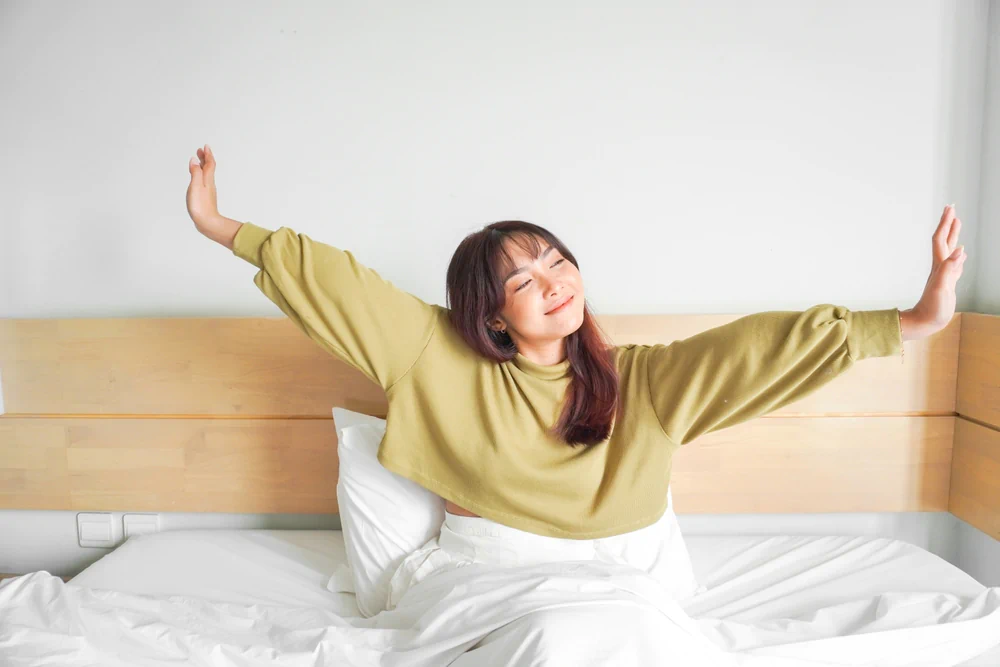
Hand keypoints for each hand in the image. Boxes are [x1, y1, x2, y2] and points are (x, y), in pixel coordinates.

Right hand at [186, 144, 223, 234]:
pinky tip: (198, 179)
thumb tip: (194, 160)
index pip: (209, 164)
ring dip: (203, 166)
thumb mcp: (196, 186)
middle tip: (201, 150)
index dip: (208, 154)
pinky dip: (201, 175)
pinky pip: (204, 182)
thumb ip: (195, 172)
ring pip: (207, 174)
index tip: (205, 146)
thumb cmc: (201, 206)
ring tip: (198, 161)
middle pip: (209, 168)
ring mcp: (208, 191)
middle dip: (205, 158)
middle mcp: (209, 184)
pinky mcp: (205, 198)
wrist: (207, 222)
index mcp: (207, 180)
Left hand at [900, 204, 966, 340]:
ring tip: (957, 223)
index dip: (945, 223)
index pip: (941, 238)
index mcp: (939, 265)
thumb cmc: (932, 308)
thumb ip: (950, 268)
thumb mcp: (942, 287)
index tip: (951, 207)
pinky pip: (954, 264)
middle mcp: (940, 266)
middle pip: (944, 240)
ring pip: (949, 250)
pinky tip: (961, 254)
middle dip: (948, 223)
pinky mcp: (947, 283)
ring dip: (953, 235)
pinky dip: (959, 255)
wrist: (925, 322)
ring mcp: (944, 274)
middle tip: (952, 208)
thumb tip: (961, 250)